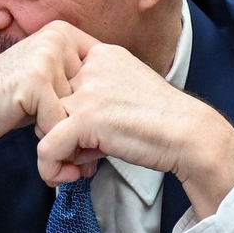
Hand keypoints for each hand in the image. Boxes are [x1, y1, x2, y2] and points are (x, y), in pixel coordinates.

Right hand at [0, 21, 94, 216]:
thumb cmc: (9, 100)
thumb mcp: (49, 82)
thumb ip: (78, 81)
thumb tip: (122, 97)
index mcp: (64, 32)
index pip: (103, 77)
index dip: (98, 110)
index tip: (92, 133)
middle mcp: (57, 37)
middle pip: (92, 94)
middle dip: (86, 127)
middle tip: (75, 149)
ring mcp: (46, 56)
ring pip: (80, 110)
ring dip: (72, 137)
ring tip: (57, 149)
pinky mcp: (35, 80)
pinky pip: (62, 122)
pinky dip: (54, 142)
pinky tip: (40, 148)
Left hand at [35, 41, 233, 216]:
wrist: (191, 134)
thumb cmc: (164, 119)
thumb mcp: (126, 90)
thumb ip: (96, 95)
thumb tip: (65, 122)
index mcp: (101, 55)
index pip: (61, 81)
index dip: (67, 110)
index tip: (84, 130)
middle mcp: (90, 66)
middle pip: (50, 101)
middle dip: (62, 130)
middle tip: (85, 150)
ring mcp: (86, 91)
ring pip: (43, 123)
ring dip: (60, 148)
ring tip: (83, 161)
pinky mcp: (84, 119)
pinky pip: (47, 148)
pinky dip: (50, 168)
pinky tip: (66, 177)